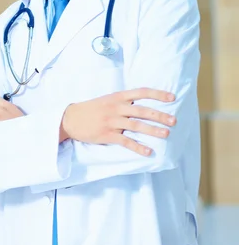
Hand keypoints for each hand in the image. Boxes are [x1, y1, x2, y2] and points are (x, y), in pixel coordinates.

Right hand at [60, 88, 176, 155]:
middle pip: (142, 110)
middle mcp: (116, 108)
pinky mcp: (106, 135)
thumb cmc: (91, 109)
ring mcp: (111, 121)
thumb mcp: (108, 99)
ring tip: (166, 134)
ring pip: (136, 125)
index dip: (157, 94)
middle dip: (159, 115)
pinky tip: (148, 152)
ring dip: (152, 130)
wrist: (70, 118)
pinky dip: (138, 147)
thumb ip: (124, 101)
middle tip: (174, 120)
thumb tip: (144, 103)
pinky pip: (125, 142)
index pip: (141, 92)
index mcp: (117, 97)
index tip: (172, 98)